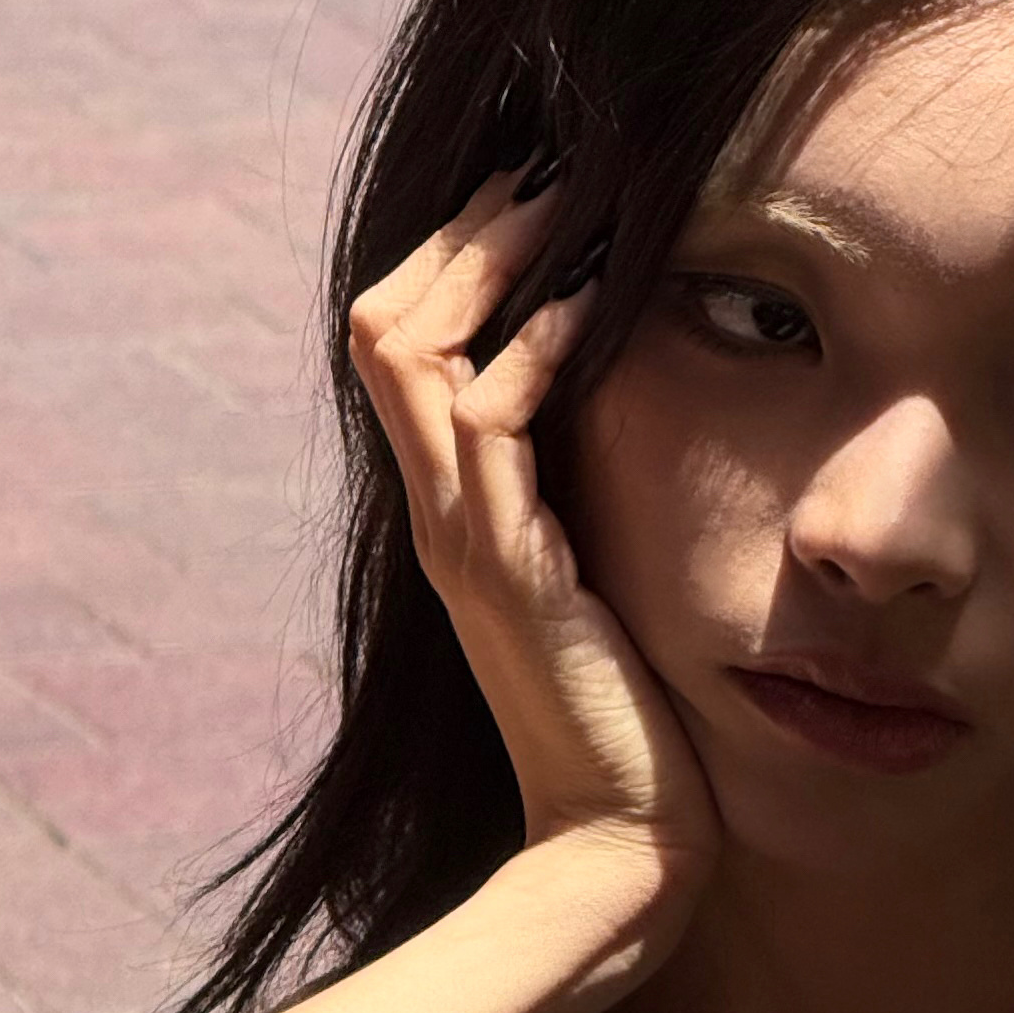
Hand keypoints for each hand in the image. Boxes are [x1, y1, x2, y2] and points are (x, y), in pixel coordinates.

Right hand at [349, 163, 720, 902]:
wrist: (614, 843)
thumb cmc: (626, 727)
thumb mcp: (597, 587)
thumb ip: (583, 510)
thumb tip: (623, 431)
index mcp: (455, 514)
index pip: (402, 347)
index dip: (454, 260)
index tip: (535, 200)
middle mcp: (442, 516)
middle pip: (387, 323)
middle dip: (465, 233)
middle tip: (546, 169)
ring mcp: (464, 540)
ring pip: (418, 351)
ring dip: (494, 263)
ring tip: (565, 204)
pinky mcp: (510, 570)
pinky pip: (492, 421)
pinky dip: (537, 348)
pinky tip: (590, 310)